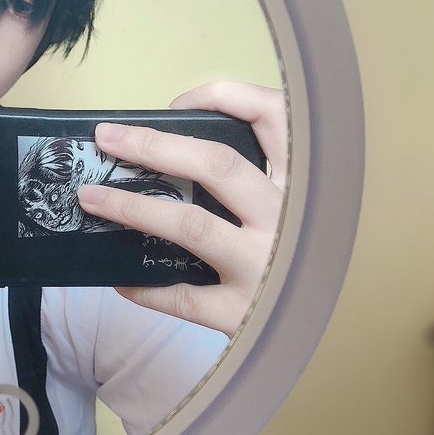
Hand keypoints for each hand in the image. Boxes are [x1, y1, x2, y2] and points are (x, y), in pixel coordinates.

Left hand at [76, 81, 285, 334]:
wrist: (342, 336)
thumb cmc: (304, 263)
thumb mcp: (301, 212)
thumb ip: (260, 182)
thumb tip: (174, 156)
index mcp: (304, 186)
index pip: (274, 117)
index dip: (223, 98)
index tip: (176, 104)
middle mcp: (289, 221)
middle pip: (218, 165)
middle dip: (153, 146)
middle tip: (107, 138)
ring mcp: (267, 268)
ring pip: (191, 224)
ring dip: (133, 206)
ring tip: (91, 198)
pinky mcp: (245, 315)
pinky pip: (183, 297)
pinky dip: (146, 286)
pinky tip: (119, 279)